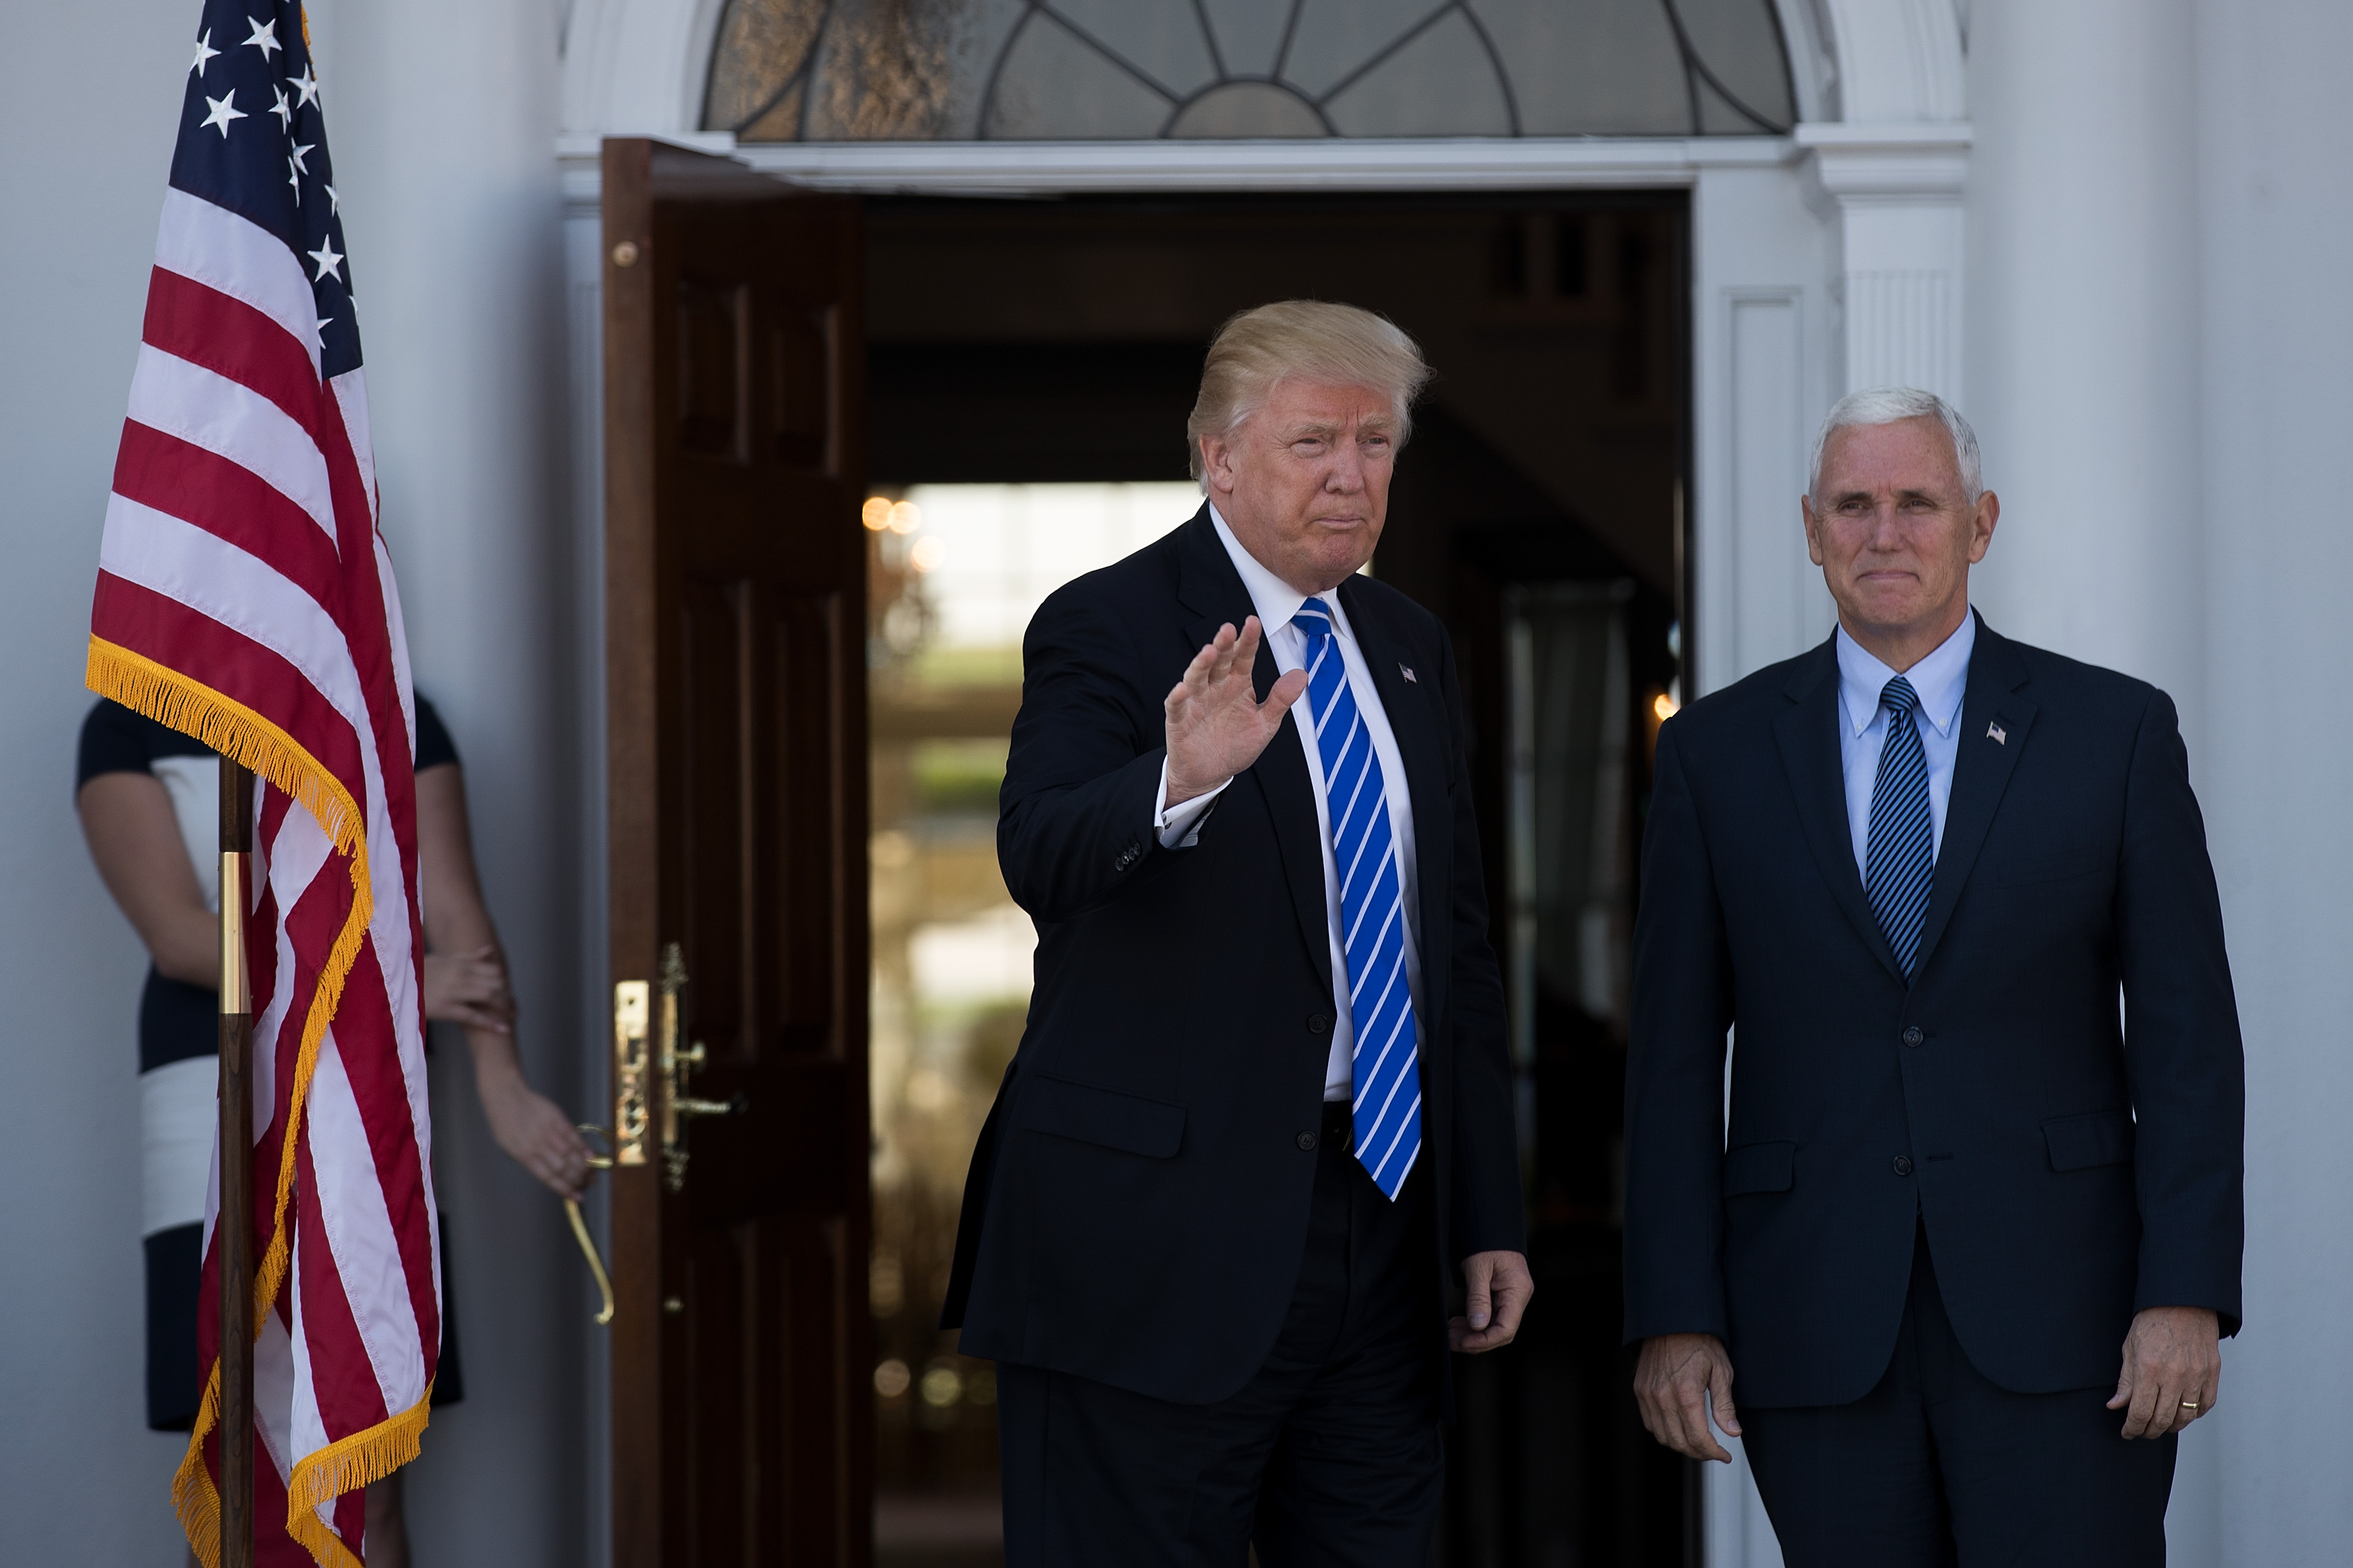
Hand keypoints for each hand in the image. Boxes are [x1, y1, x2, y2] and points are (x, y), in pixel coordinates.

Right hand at [423, 945, 513, 1031]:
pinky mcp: (446, 1008)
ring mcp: (454, 991)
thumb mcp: (442, 959)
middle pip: (496, 984)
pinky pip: (474, 1016)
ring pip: (490, 997)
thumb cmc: (417, 972)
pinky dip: (491, 1023)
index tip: (508, 992)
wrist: (392, 983)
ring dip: (505, 1007)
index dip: (504, 983)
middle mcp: (461, 974)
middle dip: (508, 997)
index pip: (494, 971)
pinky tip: (504, 1029)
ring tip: (512, 1016)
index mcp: (460, 963)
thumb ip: (468, 957)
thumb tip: (490, 950)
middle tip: (514, 1007)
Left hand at [475, 1062, 593, 1198]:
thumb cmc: (505, 1125)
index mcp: (523, 1155)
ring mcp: (548, 1130)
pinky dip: (583, 1147)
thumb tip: (551, 1174)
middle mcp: (537, 1144)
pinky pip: (573, 1134)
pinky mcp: (557, 1118)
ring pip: (570, 1153)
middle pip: (562, 1167)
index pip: (548, 1177)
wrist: (506, 1096)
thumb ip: (529, 1161)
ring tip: (592, 1175)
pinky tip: (591, 1156)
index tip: (577, 1197)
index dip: (565, 1188)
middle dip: (578, 1179)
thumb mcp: (509, 1148)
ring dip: (583, 1166)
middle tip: (588, 1185)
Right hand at [1163, 618, 1308, 806]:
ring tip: (1208, 652)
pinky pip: (1177, 707)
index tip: (1253, 622)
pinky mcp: (1179, 721)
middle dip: (1223, 645)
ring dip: (1201, 664)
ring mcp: (1196, 703)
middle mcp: (1215, 688)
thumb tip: (1301, 674)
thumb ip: (1280, 700)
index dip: (1247, 641)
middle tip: (1228, 629)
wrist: (1211, 773)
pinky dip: (1178, 698)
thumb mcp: (1265, 724)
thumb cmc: (1235, 745)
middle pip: (1219, 662)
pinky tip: (1182, 689)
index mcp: (1237, 685)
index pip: (1243, 658)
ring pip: (1196, 678)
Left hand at [1451, 1250, 1532, 1351]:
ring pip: (1494, 1327)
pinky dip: (1473, 1323)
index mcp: (1517, 1291)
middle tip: (1450, 1340)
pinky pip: (1489, 1317)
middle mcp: (1517, 1298)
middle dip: (1475, 1340)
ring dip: (1472, 1333)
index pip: (1506, 1328)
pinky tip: (1457, 1324)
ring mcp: (1510, 1298)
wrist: (1489, 1225)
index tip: (1462, 1342)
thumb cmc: (1485, 1241)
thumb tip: (1477, 1325)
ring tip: (1450, 1333)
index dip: (1484, 1340)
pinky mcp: (1500, 1297)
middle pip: (1500, 1332)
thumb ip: (1478, 1297)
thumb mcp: (1478, 1268)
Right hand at [1634, 1333, 1740, 1461]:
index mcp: (1686, 1393)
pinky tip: (1678, 1429)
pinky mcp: (1640, 1390)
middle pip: (1679, 1442)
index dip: (1713, 1452)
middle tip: (1714, 1452)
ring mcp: (1648, 1394)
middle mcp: (1663, 1397)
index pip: (1698, 1438)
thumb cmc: (1699, 1341)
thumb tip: (1733, 1432)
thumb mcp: (1721, 1371)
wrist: (1673, 1320)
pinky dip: (1665, 1432)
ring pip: (1663, 1436)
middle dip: (1699, 1453)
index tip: (1724, 1455)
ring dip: (1681, 1445)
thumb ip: (1725, 1405)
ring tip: (1698, 1443)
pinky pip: (1650, 1423)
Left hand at [2108, 1306, 2219, 1438]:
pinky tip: (2182, 1413)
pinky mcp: (2212, 1373)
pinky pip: (2205, 1405)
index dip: (2132, 1428)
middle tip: (2141, 1432)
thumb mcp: (2130, 1348)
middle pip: (2163, 1419)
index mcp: (2149, 1369)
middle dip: (2149, 1431)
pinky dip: (2194, 1414)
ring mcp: (2197, 1376)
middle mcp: (2175, 1376)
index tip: (2127, 1432)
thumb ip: (2125, 1381)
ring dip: (2171, 1426)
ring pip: (2185, 1416)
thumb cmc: (2153, 1321)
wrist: (2183, 1302)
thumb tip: (2116, 1406)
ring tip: (2160, 1425)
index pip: (2140, 1412)